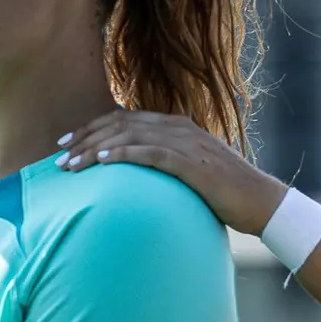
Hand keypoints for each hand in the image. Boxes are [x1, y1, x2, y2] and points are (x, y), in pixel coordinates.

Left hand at [55, 110, 283, 234]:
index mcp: (178, 126)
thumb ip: (168, 165)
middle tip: (58, 154)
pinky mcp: (193, 163)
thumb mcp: (193, 172)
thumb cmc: (227, 193)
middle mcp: (180, 128)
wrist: (262, 202)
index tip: (67, 143)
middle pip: (121, 123)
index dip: (92, 128)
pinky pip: (151, 153)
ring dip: (96, 148)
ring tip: (71, 164)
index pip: (125, 119)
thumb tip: (137, 177)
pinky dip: (124, 154)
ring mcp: (187, 143)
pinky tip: (103, 162)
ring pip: (130, 136)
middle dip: (85, 137)